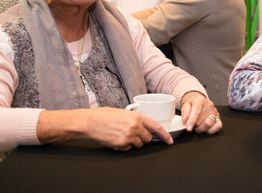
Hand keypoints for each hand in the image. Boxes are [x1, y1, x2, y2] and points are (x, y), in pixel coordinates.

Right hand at [37, 107, 172, 150]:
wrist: (91, 122)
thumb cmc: (106, 115)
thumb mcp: (124, 112)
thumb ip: (137, 119)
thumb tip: (146, 127)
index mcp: (137, 116)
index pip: (156, 127)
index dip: (165, 135)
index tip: (169, 141)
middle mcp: (135, 126)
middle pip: (148, 138)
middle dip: (143, 137)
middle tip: (133, 132)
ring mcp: (129, 137)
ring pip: (139, 144)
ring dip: (134, 141)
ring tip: (122, 134)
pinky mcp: (122, 145)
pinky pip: (129, 149)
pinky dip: (125, 146)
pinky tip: (117, 138)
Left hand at [180, 92, 221, 133]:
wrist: (199, 102)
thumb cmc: (193, 105)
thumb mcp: (186, 106)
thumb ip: (185, 113)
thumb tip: (185, 120)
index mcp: (200, 100)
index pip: (197, 111)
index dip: (192, 121)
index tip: (188, 128)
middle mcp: (209, 105)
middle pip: (201, 119)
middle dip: (195, 125)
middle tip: (192, 124)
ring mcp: (215, 112)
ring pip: (209, 124)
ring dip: (201, 128)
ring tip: (198, 126)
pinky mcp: (219, 118)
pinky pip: (218, 126)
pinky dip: (211, 130)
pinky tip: (205, 128)